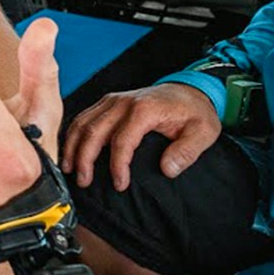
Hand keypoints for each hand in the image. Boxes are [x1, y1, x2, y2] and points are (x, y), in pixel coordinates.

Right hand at [62, 82, 219, 190]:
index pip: (122, 140)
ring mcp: (112, 100)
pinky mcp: (107, 102)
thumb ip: (187, 151)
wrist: (189, 90)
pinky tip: (72, 150)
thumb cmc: (194, 112)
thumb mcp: (204, 132)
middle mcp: (123, 102)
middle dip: (85, 159)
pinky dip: (73, 135)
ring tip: (70, 169)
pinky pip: (83, 117)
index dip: (117, 165)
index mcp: (145, 109)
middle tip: (83, 181)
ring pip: (82, 123)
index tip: (119, 184)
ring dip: (73, 147)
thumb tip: (167, 169)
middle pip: (94, 131)